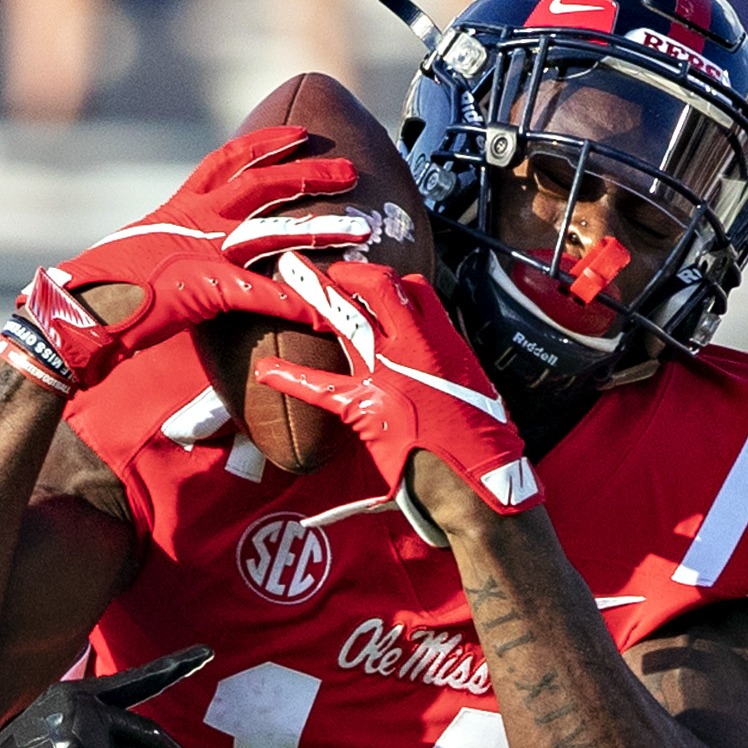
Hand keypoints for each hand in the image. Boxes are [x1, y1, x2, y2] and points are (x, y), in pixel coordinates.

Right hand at [0, 129, 372, 394]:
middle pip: (262, 184)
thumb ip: (175, 250)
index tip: (299, 134)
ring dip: (320, 228)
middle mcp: (193, 220)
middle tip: (349, 171)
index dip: (266, 144)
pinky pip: (262, 294)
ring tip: (361, 228)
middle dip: (308, 174)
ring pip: (273, 231)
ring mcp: (199, 252)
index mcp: (178, 208)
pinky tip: (326, 310)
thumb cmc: (100, 293)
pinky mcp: (202, 289)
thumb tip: (187, 260)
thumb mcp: (144, 258)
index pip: (227, 161)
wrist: (72, 315)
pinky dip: (296, 302)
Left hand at [246, 255, 542, 523]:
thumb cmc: (483, 443)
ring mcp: (388, 372)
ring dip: (315, 293)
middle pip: (377, 288)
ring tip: (287, 273)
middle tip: (319, 267)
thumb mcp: (475, 389)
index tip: (371, 282)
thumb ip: (449, 369)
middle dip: (344, 272)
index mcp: (444, 341)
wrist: (475, 480)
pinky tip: (265, 371)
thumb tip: (439, 371)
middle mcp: (416, 346)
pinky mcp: (366, 407)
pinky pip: (320, 386)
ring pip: (348, 318)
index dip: (390, 282)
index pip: (415, 290)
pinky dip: (289, 376)